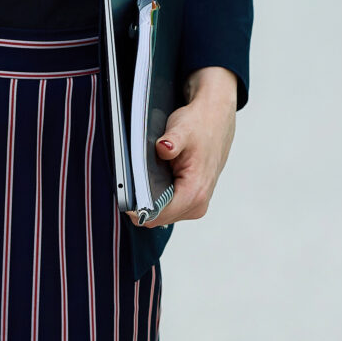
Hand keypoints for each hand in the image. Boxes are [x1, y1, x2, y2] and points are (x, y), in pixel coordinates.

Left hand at [140, 65, 238, 229]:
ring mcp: (196, 205)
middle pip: (157, 219)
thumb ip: (172, 142)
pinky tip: (155, 181)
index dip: (138, 208)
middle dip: (142, 204)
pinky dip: (157, 198)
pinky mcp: (192, 201)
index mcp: (195, 191)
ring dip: (150, 201)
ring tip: (147, 179)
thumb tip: (163, 148)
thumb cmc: (200, 126)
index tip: (125, 195)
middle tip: (133, 182)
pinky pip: (167, 209)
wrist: (215, 122)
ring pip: (161, 216)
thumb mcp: (183, 129)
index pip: (159, 215)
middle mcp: (198, 204)